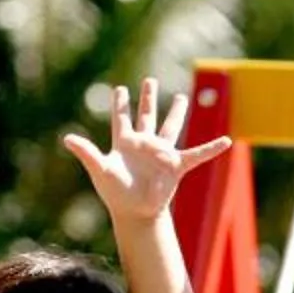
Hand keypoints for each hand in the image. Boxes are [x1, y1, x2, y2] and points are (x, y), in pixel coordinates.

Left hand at [62, 79, 230, 227]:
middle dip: (148, 98)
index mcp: (125, 142)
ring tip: (181, 97)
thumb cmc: (115, 193)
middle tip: (150, 80)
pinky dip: (212, 148)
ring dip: (176, 112)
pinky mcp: (175, 165)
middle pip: (147, 115)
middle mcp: (144, 144)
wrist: (135, 212)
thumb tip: (67, 138)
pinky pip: (197, 154)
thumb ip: (86, 152)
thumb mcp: (100, 169)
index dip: (120, 103)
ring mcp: (161, 153)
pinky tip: (226, 141)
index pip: (121, 118)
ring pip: (171, 127)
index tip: (119, 89)